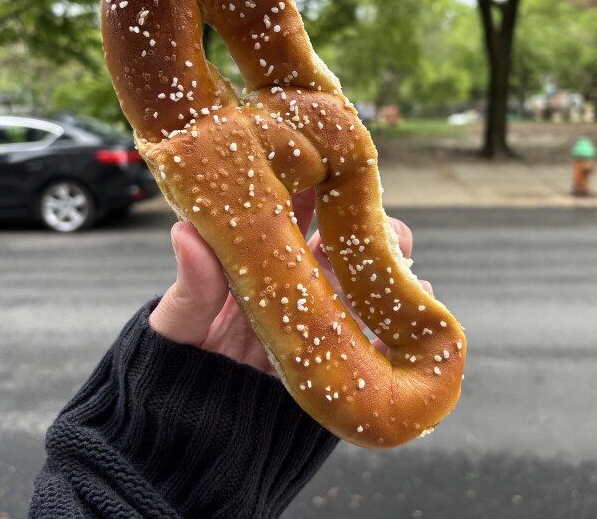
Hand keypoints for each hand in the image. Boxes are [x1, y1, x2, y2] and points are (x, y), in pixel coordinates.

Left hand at [149, 188, 425, 370]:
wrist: (197, 429)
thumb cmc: (183, 365)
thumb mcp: (180, 324)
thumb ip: (192, 284)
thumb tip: (185, 231)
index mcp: (263, 262)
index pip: (296, 212)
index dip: (317, 186)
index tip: (329, 167)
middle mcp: (300, 283)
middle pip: (344, 239)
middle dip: (365, 223)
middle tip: (370, 222)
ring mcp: (325, 318)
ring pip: (369, 278)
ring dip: (389, 263)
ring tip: (397, 261)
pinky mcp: (342, 357)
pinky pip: (380, 333)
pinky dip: (403, 317)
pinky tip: (416, 302)